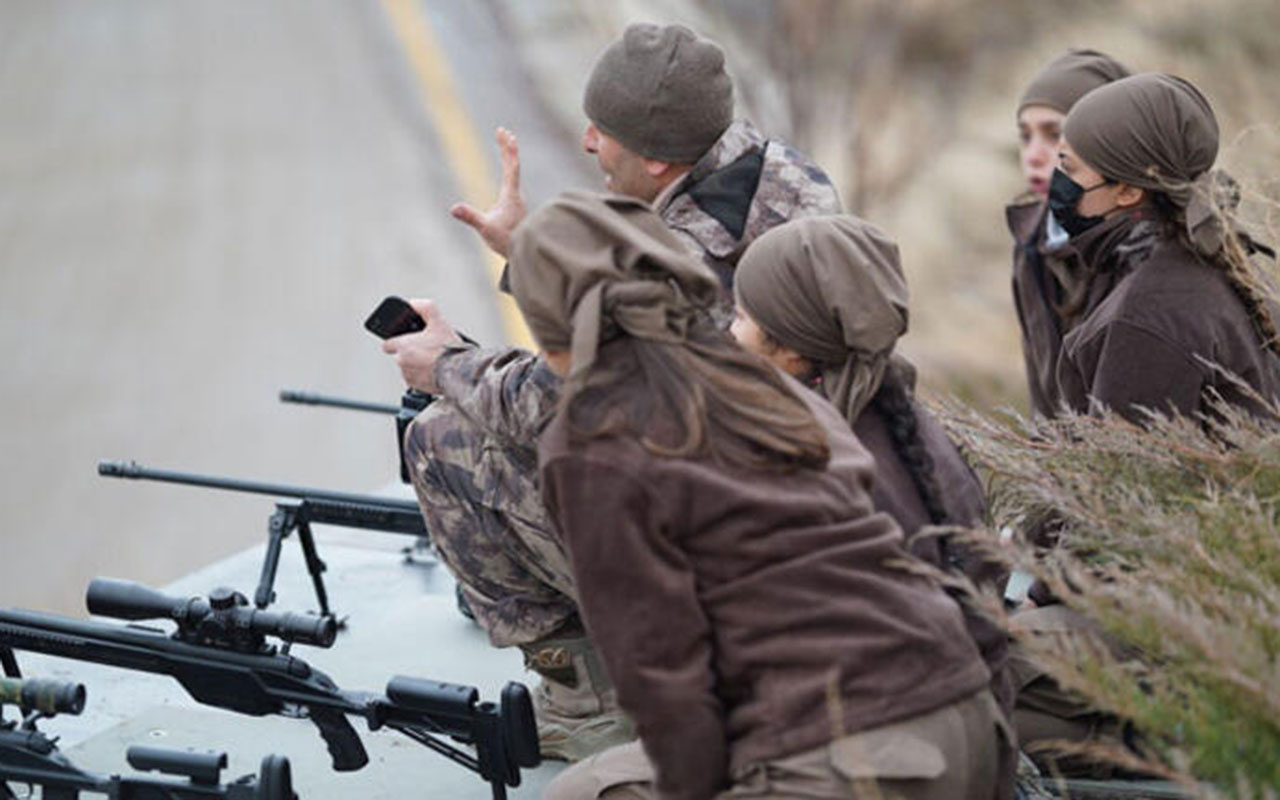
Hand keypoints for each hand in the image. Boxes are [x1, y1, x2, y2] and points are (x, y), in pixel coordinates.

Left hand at [381, 299, 463, 393]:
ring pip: (408, 367)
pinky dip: (422, 375)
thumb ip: (424, 307)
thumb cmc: (449, 349)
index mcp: (403, 346)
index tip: (408, 340)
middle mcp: (401, 361)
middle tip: (427, 348)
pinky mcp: (416, 386)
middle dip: (411, 352)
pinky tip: (435, 370)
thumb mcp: (439, 321)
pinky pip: (415, 379)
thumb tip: (413, 303)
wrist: (459, 372)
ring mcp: (408, 375)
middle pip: (400, 355)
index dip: (396, 340)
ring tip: (434, 360)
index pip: (387, 344)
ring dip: (417, 363)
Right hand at [449, 127, 524, 257]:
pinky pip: (512, 179)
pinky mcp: (513, 205)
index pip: (511, 168)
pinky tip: (506, 165)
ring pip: (514, 171)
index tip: (505, 134)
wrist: (520, 253)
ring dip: (509, 155)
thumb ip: (470, 217)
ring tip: (505, 140)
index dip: (508, 150)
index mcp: (511, 196)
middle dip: (507, 147)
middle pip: (513, 165)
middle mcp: (516, 194)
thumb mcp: (485, 229)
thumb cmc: (504, 241)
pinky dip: (509, 166)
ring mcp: (516, 199)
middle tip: (503, 130)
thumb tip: (454, 208)